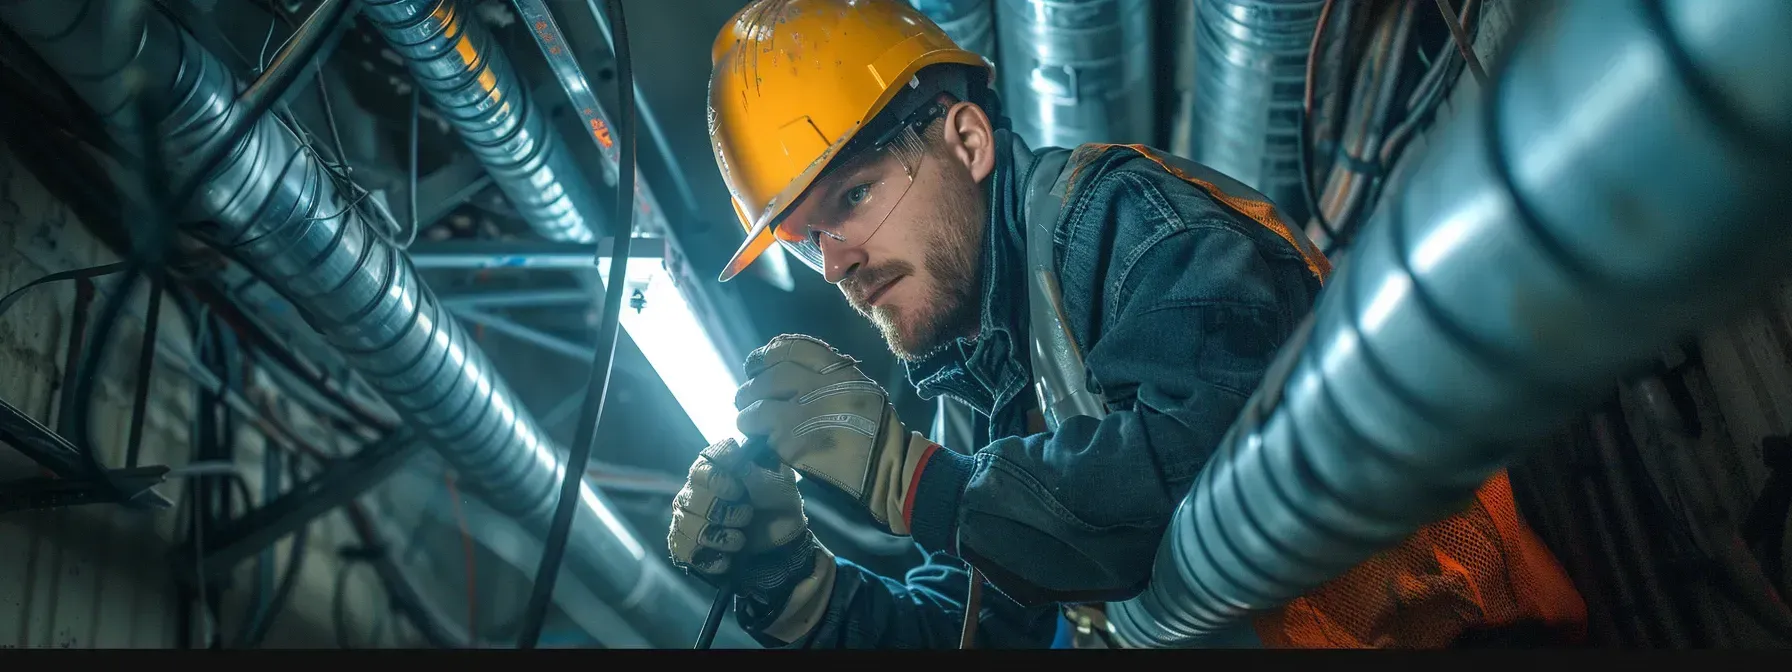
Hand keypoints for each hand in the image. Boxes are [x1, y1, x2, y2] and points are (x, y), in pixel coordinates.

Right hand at [667, 438, 836, 642]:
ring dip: (721, 533)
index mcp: (722, 469)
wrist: (785, 557)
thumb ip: (760, 469)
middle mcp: (701, 491)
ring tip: (741, 539)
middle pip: (692, 490)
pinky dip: (711, 554)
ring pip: (688, 521)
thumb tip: (744, 450)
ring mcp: (691, 519)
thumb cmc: (783, 516)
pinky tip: (729, 556)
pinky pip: (683, 548)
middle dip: (724, 507)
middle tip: (746, 517)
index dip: (719, 471)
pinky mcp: (688, 548)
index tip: (738, 486)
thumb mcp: (782, 489)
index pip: (705, 458)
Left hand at [734, 334, 937, 535]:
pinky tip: (759, 440)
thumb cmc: (878, 432)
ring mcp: (800, 414)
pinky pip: (761, 433)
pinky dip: (755, 435)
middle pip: (768, 375)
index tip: (758, 363)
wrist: (887, 470)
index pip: (791, 348)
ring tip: (748, 418)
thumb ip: (830, 377)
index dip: (768, 354)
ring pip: (756, 404)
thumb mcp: (860, 389)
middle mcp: (816, 386)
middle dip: (752, 385)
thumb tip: (795, 372)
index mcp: (837, 370)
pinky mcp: (790, 442)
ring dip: (747, 412)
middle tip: (745, 395)